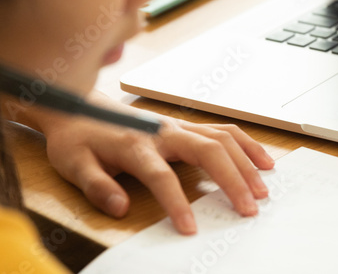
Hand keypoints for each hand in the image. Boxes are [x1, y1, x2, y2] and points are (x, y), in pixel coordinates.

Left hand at [34, 93, 273, 234]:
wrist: (80, 108)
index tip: (190, 228)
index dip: (177, 203)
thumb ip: (97, 187)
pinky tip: (263, 161)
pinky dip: (247, 145)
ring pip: (223, 138)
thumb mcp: (75, 166)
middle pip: (209, 151)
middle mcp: (163, 132)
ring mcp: (179, 126)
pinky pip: (225, 131)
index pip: (161, 176)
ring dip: (246, 163)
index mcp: (135, 145)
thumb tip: (120, 208)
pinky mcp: (187, 126)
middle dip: (232, 180)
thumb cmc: (78, 139)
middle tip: (249, 208)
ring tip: (263, 190)